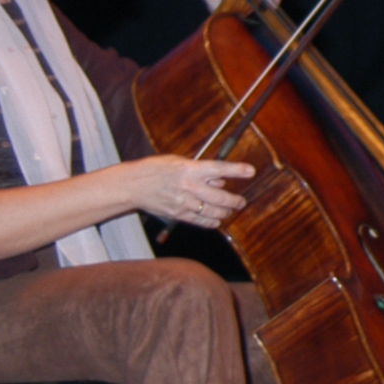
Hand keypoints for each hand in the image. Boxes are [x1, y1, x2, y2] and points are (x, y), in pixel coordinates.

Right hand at [124, 154, 258, 230]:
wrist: (132, 185)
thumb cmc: (155, 169)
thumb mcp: (178, 162)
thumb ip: (201, 171)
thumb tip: (220, 181)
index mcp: (189, 169)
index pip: (219, 169)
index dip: (237, 170)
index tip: (251, 171)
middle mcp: (189, 186)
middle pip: (220, 198)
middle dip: (235, 201)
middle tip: (241, 202)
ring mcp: (183, 203)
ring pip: (213, 212)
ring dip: (226, 212)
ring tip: (231, 210)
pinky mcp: (178, 215)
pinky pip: (200, 221)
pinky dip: (212, 221)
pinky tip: (217, 219)